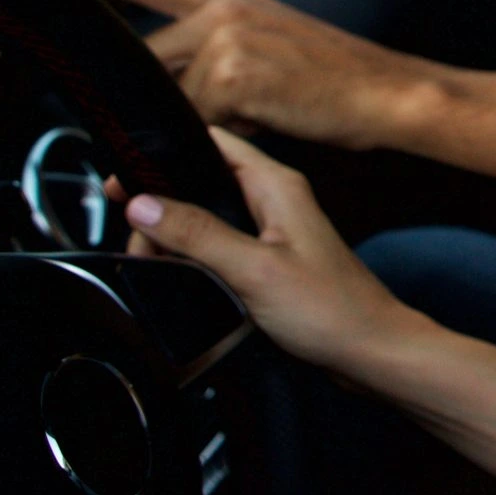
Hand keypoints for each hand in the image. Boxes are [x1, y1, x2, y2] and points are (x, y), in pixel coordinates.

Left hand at [63, 0, 432, 148]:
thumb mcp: (273, 49)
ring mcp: (226, 40)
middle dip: (159, 100)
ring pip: (174, 96)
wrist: (388, 93)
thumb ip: (217, 55)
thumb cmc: (343, 79)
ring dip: (202, 121)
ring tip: (259, 115)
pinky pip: (199, 119)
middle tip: (193, 118)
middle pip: (150, 58)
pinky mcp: (232, 76)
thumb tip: (176, 90)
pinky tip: (265, 121)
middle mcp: (222, 10)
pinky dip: (224, 134)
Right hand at [122, 129, 415, 372]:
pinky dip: (193, 260)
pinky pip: (218, 249)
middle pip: (201, 184)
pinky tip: (178, 278)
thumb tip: (144, 203)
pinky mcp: (268, 263)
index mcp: (276, 186)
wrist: (370, 352)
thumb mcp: (254, 269)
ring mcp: (272, 232)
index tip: (125, 175)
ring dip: (174, 238)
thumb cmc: (331, 310)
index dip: (165, 151)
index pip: (213, 143)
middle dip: (161, 206)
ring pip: (206, 220)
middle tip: (136, 239)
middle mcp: (274, 201)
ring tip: (151, 263)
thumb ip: (198, 234)